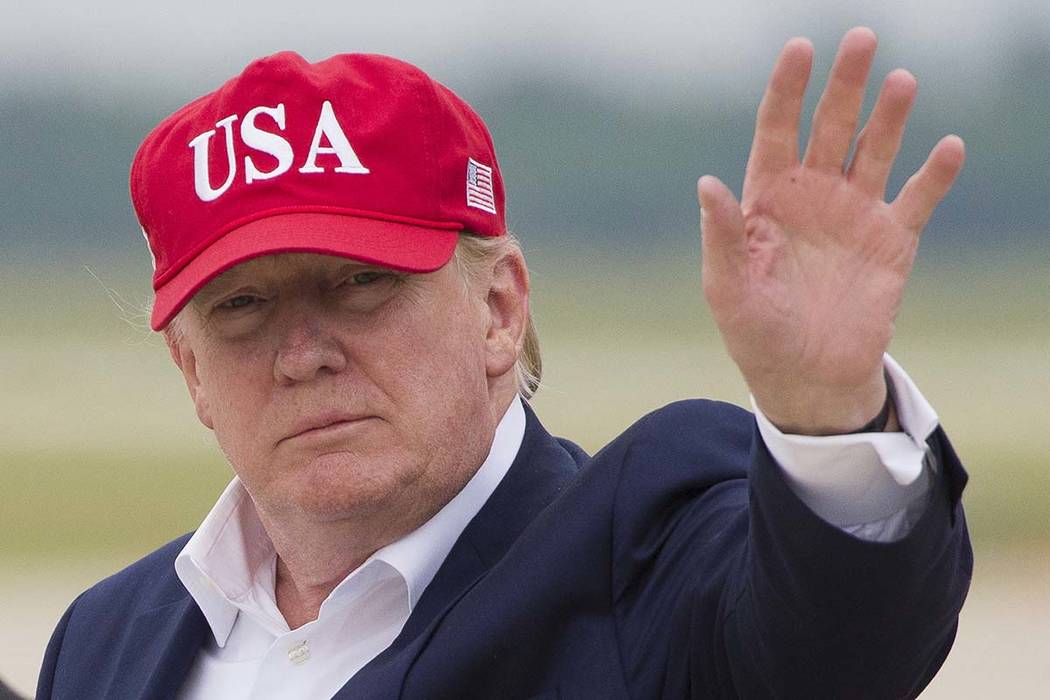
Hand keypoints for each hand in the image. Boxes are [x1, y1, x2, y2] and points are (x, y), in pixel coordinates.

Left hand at [697, 27, 963, 434]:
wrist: (806, 377)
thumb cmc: (755, 331)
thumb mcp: (727, 287)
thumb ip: (719, 236)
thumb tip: (706, 182)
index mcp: (767, 198)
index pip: (776, 130)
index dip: (787, 90)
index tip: (800, 49)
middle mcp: (813, 195)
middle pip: (831, 126)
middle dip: (844, 85)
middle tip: (862, 39)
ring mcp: (854, 214)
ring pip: (875, 151)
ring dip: (889, 117)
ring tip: (900, 81)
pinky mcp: (892, 241)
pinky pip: (917, 199)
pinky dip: (934, 175)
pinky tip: (947, 147)